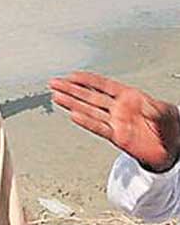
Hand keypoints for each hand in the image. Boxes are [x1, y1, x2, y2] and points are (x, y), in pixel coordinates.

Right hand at [49, 71, 179, 171]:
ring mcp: (115, 122)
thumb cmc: (171, 127)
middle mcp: (118, 108)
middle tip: (55, 83)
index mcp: (130, 97)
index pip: (104, 85)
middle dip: (72, 89)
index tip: (72, 75)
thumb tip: (147, 105)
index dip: (88, 79)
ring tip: (57, 96)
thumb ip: (158, 108)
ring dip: (72, 103)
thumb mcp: (170, 112)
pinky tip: (73, 115)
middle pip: (90, 96)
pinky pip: (99, 128)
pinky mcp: (116, 137)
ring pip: (90, 110)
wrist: (171, 149)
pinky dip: (87, 122)